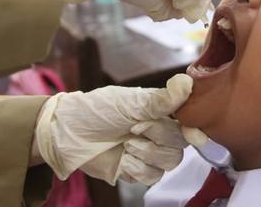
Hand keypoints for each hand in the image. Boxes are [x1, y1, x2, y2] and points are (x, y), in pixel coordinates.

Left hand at [35, 74, 192, 184]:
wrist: (67, 135)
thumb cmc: (95, 111)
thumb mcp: (128, 102)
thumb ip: (160, 100)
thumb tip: (186, 82)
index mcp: (159, 112)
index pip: (188, 122)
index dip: (192, 128)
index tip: (190, 132)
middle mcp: (158, 132)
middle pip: (181, 144)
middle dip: (159, 137)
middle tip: (134, 128)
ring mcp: (148, 153)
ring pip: (170, 162)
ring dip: (148, 153)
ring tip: (126, 144)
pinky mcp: (136, 171)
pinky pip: (152, 177)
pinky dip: (138, 168)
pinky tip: (123, 159)